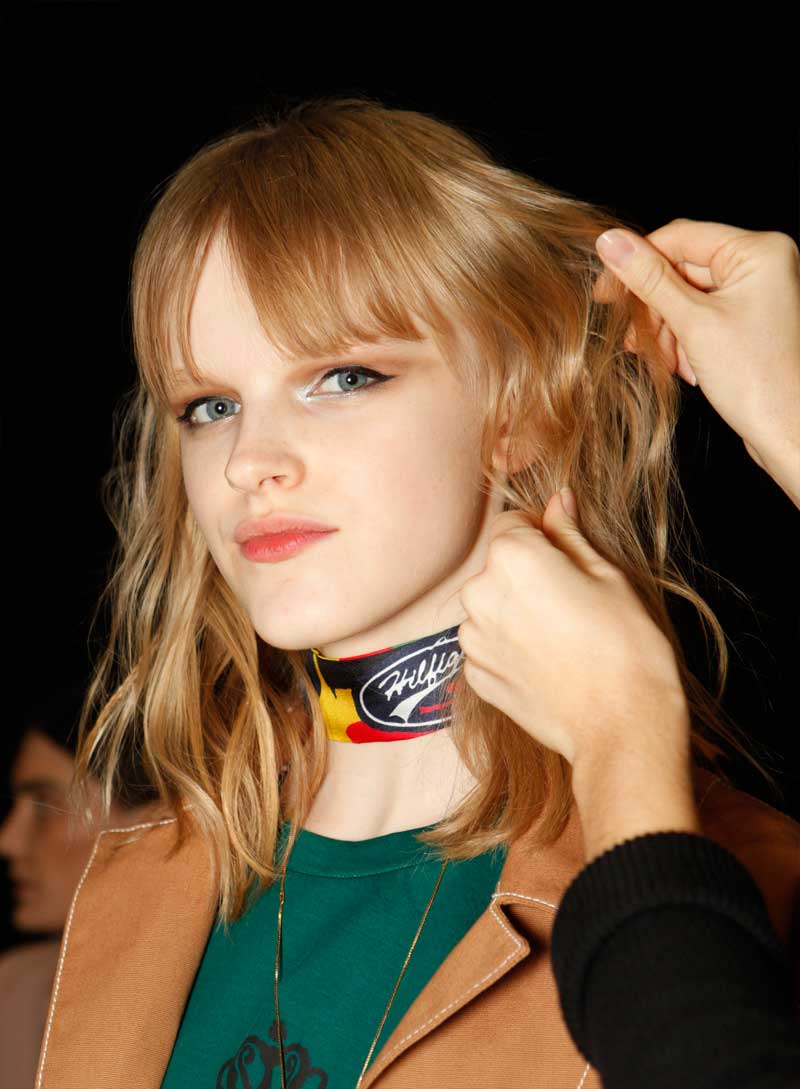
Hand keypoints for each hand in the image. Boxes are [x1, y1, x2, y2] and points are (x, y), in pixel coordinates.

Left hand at [457, 488, 699, 859]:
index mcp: (512, 557)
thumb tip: (558, 500)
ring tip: (561, 637)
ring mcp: (473, 638)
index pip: (512, 523)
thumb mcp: (607, 576)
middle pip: (497, 566)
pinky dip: (509, 648)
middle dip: (526, 574)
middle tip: (572, 602)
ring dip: (514, 611)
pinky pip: (487, 645)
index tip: (567, 559)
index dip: (541, 535)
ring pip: (490, 606)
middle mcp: (479, 594)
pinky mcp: (475, 675)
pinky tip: (547, 663)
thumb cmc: (626, 646)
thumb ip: (569, 534)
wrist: (621, 726)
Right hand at [593, 219, 799, 505]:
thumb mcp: (693, 324)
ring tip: (661, 359)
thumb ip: (649, 280)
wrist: (787, 432)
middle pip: (682, 270)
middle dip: (654, 307)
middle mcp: (761, 265)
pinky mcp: (747, 321)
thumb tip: (610, 242)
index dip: (637, 263)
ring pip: (686, 297)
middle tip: (634, 338)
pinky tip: (682, 366)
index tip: (605, 292)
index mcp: (758, 251)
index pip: (680, 238)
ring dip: (665, 329)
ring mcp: (755, 294)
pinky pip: (700, 317)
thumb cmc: (757, 380)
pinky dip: (682, 340)